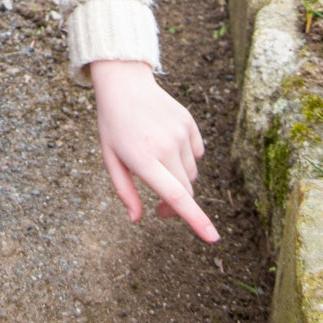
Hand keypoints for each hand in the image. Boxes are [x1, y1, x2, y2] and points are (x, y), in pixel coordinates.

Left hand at [90, 60, 218, 243]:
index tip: (212, 238)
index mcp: (142, 158)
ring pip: (191, 173)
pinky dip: (185, 157)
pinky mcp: (190, 123)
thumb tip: (136, 219)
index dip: (195, 219)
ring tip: (156, 161)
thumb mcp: (110, 157)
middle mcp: (165, 146)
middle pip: (185, 190)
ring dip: (178, 177)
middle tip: (161, 210)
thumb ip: (124, 190)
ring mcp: (180, 133)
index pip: (175, 195)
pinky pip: (197, 154)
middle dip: (177, 206)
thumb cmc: (113, 124)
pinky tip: (167, 144)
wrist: (124, 83)